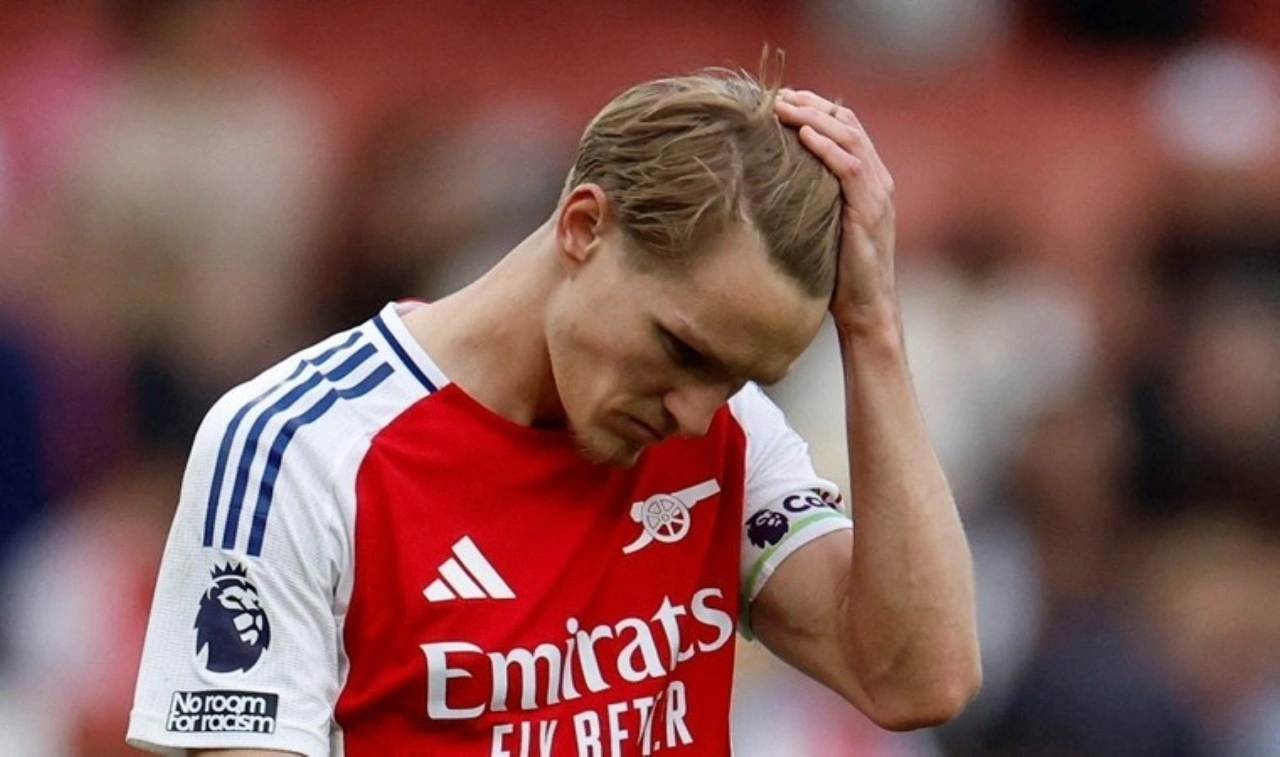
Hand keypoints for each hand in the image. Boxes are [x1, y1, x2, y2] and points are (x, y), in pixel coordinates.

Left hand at [774, 89, 899, 340]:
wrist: (867, 311)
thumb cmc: (839, 276)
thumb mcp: (824, 229)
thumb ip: (813, 203)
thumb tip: (771, 189)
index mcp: (870, 182)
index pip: (848, 128)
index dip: (818, 107)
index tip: (784, 97)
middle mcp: (878, 182)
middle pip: (849, 124)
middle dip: (813, 104)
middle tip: (778, 95)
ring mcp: (876, 196)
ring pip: (850, 138)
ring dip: (815, 117)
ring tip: (784, 106)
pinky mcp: (868, 214)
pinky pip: (850, 169)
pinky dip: (827, 147)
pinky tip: (804, 135)